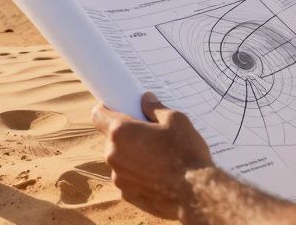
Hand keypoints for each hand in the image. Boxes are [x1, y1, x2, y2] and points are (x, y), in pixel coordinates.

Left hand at [92, 92, 213, 219]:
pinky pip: (128, 179)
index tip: (118, 109)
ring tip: (158, 157)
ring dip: (132, 156)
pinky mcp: (127, 195)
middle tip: (150, 135)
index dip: (107, 110)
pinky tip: (159, 175)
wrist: (197, 193)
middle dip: (127, 136)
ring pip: (120, 160)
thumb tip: (146, 100)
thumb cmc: (186, 153)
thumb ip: (155, 108)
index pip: (98, 115)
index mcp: (121, 132)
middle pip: (112, 139)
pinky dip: (138, 175)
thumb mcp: (176, 120)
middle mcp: (113, 155)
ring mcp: (119, 178)